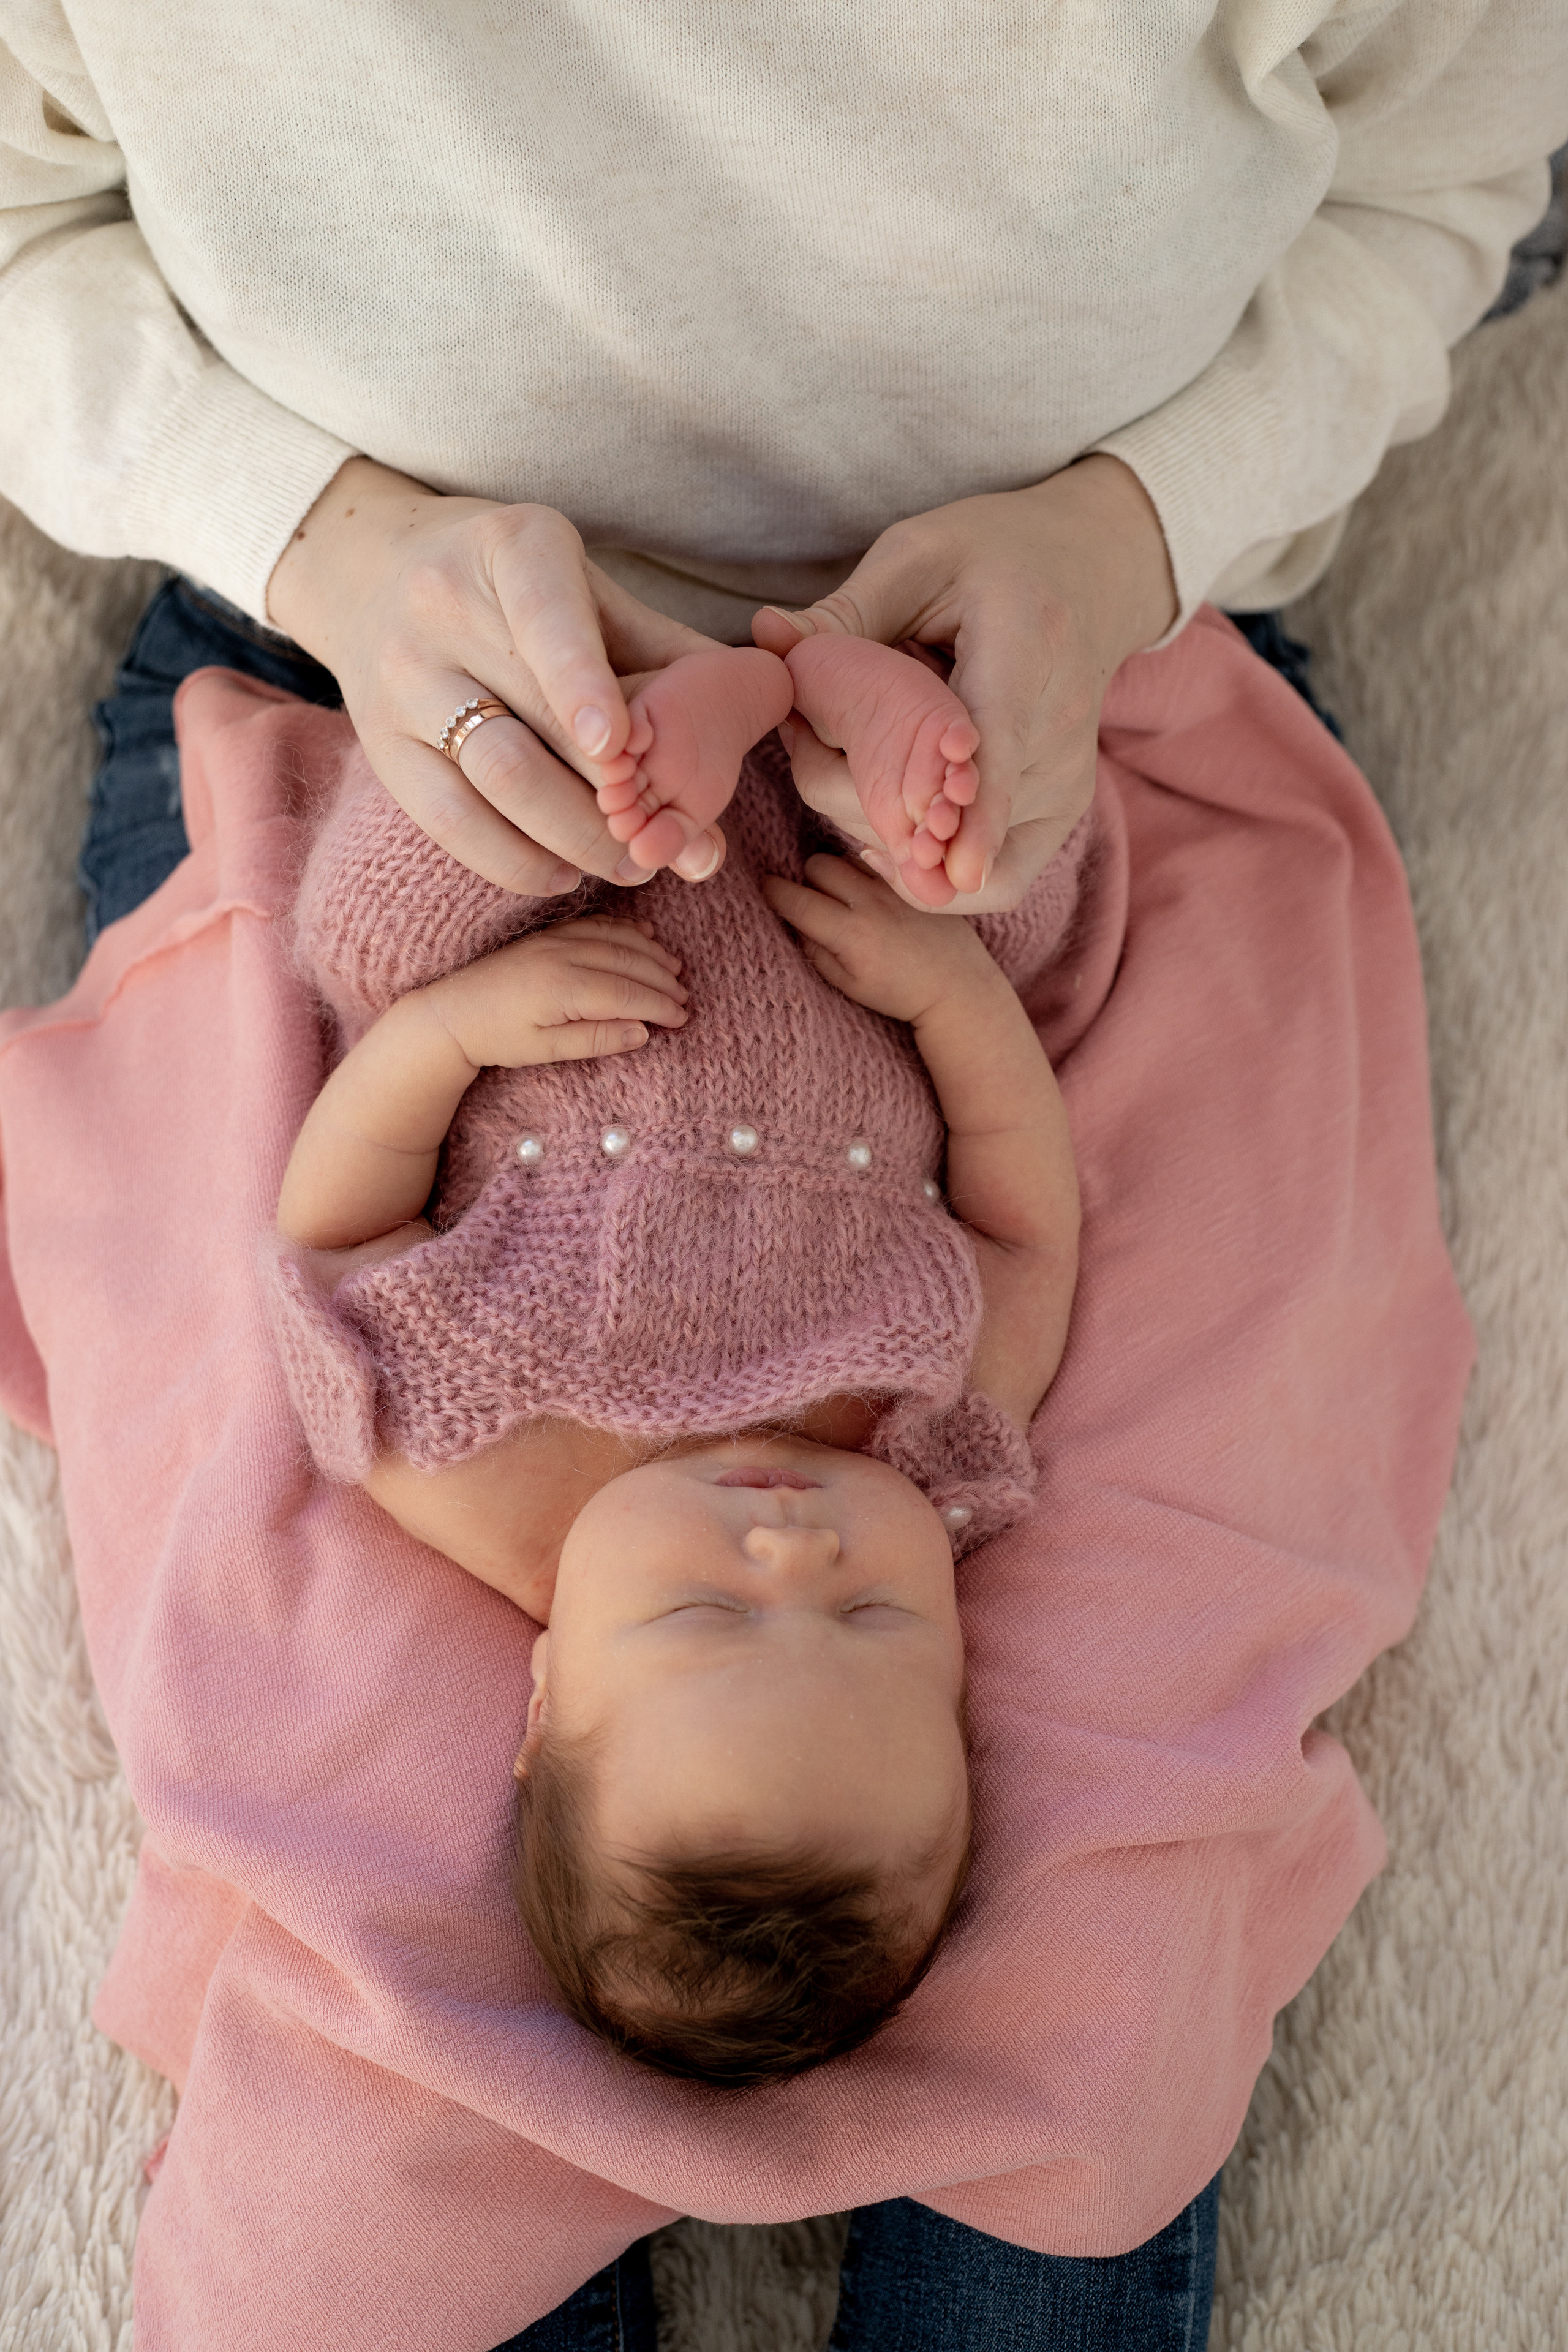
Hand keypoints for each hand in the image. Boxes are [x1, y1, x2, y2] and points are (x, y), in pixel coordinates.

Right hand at [266, 457, 728, 894]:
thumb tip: (757, 708)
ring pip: (493, 779)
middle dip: (608, 796)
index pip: (546, 618)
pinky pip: (449, 822)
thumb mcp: (590, 588)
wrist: (375, 570)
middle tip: (669, 844)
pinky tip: (561, 874)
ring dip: (573, 839)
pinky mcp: (381, 745)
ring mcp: (401, 679)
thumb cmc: (519, 588)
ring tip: (631, 865)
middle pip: (531, 719)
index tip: (619, 745)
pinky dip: (513, 860)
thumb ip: (665, 650)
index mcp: (510, 550)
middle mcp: (441, 608)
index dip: (581, 684)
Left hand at [421, 917, 688, 1067]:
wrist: (453, 1013)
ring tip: (674, 969)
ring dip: (650, 952)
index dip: (660, 1005)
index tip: (682, 1017)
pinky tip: (645, 938)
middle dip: (662, 979)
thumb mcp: (546, 1051)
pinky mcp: (549, 934)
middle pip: (629, 962)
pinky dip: (626, 929)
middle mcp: (562, 955)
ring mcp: (555, 939)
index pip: (627, 994)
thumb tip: (643, 1033)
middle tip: (686, 997)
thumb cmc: (499, 1039)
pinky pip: (596, 923)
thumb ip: (595, 1041)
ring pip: (617, 938)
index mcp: (562, 988)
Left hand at [753, 453, 1175, 911]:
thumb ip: (845, 611)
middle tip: (802, 740)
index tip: (952, 868)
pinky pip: (1000, 880)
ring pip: (968, 857)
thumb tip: (762, 639)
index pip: (1002, 741)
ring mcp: (1066, 779)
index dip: (976, 807)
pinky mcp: (1061, 812)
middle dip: (870, 803)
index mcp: (1027, 648)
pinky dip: (938, 878)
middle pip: (965, 812)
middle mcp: (1060, 727)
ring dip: (893, 838)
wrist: (1090, 574)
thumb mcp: (918, 558)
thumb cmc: (993, 555)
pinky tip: (889, 840)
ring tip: (842, 775)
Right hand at [761, 855, 1001, 1025]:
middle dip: (807, 879)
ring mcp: (892, 887)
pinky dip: (862, 867)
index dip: (773, 892)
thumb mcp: (848, 984)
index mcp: (849, 936)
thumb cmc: (897, 991)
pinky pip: (874, 858)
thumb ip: (815, 951)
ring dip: (835, 871)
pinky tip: (868, 888)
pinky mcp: (910, 880)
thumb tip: (793, 920)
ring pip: (844, 856)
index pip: (796, 901)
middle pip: (816, 866)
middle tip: (814, 899)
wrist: (954, 985)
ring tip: (843, 894)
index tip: (766, 889)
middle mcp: (870, 904)